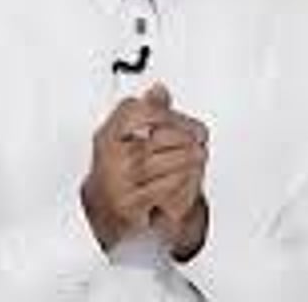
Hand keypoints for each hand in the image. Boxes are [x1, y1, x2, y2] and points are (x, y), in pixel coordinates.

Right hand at [81, 84, 210, 259]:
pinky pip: (169, 188)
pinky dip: (185, 183)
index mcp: (107, 136)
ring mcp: (119, 183)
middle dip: (187, 139)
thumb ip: (147, 113)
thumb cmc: (123, 173)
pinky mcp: (131, 206)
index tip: (186, 123)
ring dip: (190, 161)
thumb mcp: (128, 139)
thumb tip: (160, 90)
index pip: (135, 111)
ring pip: (169, 163)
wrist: (108, 216)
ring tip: (196, 159)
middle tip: (200, 141)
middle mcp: (109, 158)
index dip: (166, 114)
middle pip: (161, 138)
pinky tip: (188, 179)